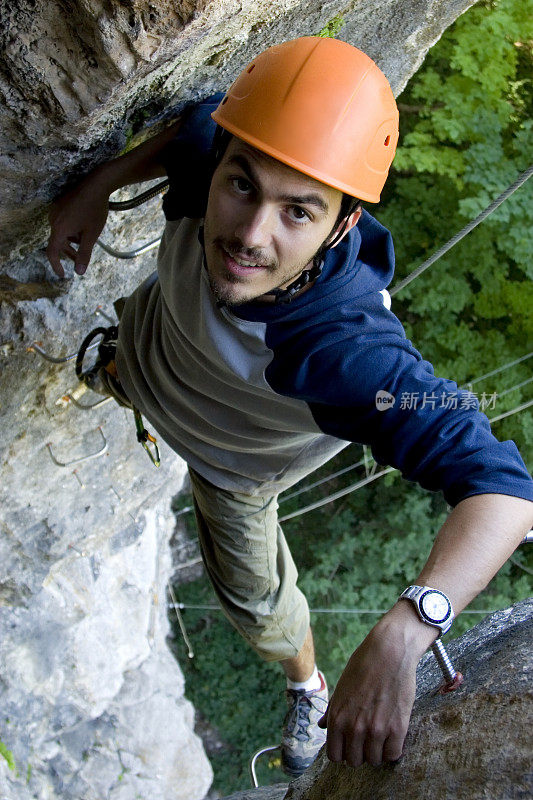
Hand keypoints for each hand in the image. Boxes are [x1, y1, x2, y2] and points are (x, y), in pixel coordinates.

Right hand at [46, 172, 110, 276]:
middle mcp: (53, 220)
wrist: (96, 184)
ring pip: (60, 232)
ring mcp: (55, 211)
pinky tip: (82, 229)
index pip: (52, 252)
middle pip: (57, 242)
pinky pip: (61, 223)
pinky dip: (70, 231)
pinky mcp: (59, 205)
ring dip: (70, 241)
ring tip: (83, 243)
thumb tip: (79, 272)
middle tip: (78, 261)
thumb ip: (84, 254)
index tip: (62, 275)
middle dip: (67, 253)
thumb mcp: (91, 235)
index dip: (56, 265)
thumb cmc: (95, 210)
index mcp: (59, 229)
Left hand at [318, 604, 435, 766]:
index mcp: (337, 717)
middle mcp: (353, 727)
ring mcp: (376, 730)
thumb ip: (332, 710)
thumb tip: (322, 726)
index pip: (334, 755)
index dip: (343, 752)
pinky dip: (392, 749)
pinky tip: (392, 736)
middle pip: (354, 761)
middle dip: (360, 753)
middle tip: (367, 740)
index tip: (350, 745)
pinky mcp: (397, 729)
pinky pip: (393, 755)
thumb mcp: (342, 687)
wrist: (389, 651)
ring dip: (377, 751)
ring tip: (381, 736)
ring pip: (374, 760)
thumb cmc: (364, 665)